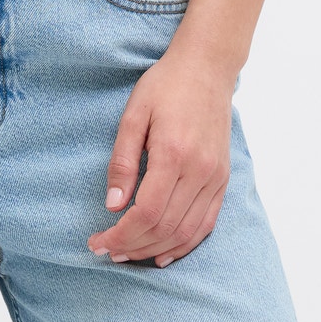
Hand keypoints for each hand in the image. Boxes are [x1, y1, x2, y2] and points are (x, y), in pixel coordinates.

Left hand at [85, 41, 234, 267]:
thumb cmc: (165, 86)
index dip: (120, 235)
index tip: (97, 241)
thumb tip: (113, 205)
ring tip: (128, 254)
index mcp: (173, 153)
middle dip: (132, 247)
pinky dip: (184, 245)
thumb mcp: (133, 114)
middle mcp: (199, 171)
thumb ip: (122, 161)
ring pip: (186, 233)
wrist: (206, 67)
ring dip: (155, 250)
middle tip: (106, 250)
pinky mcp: (222, 179)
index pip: (146, 212)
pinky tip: (164, 253)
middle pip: (165, 228)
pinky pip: (206, 224)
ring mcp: (215, 177)